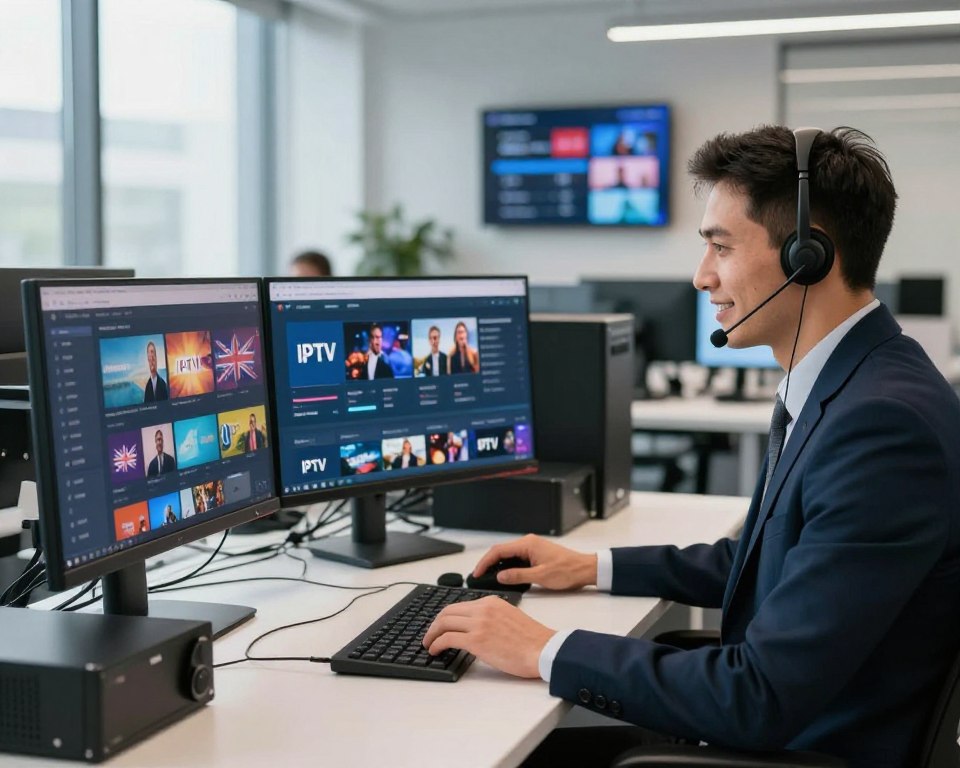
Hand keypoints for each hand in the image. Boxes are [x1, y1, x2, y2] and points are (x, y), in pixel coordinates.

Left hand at [422, 596, 554, 677]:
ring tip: (429, 644)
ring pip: (444, 623)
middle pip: (447, 612)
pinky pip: (447, 639)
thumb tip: (476, 628)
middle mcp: (483, 609)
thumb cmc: (532, 640)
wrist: (544, 649)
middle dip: (434, 624)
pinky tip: (435, 650)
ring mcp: (479, 624)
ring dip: (431, 634)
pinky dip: (436, 644)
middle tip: (430, 635)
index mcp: (491, 601)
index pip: (460, 605)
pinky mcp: (477, 640)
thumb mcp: (510, 617)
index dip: (446, 617)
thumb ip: (492, 617)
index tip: (441, 626)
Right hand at [473, 534, 597, 590]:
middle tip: (478, 576)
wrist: (585, 569)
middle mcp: (528, 543)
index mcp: (528, 544)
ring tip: (488, 577)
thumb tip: (500, 576)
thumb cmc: (568, 571)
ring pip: (508, 555)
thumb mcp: (541, 576)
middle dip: (488, 563)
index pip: (499, 551)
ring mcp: (532, 548)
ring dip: (497, 565)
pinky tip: (504, 576)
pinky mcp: (535, 554)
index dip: (485, 562)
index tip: (477, 572)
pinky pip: (516, 558)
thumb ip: (518, 576)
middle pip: (501, 551)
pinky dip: (507, 566)